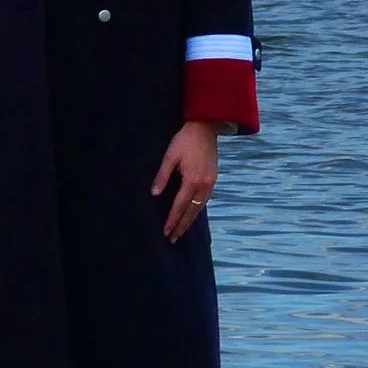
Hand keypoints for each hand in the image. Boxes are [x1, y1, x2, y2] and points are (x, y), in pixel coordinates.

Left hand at [153, 121, 222, 241]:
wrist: (205, 128)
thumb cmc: (185, 140)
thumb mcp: (170, 156)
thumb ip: (162, 176)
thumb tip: (155, 194)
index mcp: (192, 180)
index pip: (180, 206)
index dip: (172, 220)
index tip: (166, 232)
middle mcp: (204, 185)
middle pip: (191, 211)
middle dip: (181, 226)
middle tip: (173, 239)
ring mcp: (211, 183)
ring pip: (200, 207)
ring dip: (190, 220)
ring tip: (181, 231)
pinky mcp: (213, 179)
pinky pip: (205, 200)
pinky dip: (197, 210)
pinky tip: (192, 214)